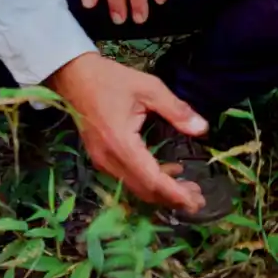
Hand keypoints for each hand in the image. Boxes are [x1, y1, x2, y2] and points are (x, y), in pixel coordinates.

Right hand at [49, 52, 207, 212]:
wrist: (74, 76)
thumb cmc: (111, 79)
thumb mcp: (149, 88)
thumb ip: (176, 110)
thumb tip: (202, 129)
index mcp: (122, 144)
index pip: (152, 180)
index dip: (176, 194)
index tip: (198, 201)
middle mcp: (109, 160)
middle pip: (144, 190)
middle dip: (172, 198)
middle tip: (199, 198)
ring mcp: (102, 161)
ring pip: (135, 187)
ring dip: (161, 191)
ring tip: (188, 187)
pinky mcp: (100, 158)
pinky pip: (127, 178)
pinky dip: (148, 181)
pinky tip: (168, 170)